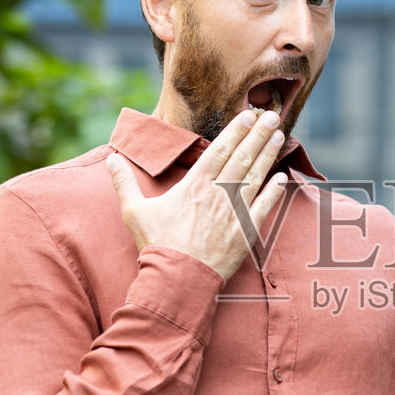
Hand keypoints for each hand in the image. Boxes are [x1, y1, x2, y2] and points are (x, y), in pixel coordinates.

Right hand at [107, 108, 289, 280]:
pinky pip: (265, 206)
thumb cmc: (157, 245)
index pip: (219, 150)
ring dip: (268, 154)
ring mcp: (235, 212)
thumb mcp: (134, 211)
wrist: (179, 279)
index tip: (247, 115)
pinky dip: (275, 191)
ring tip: (279, 136)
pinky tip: (283, 178)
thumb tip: (111, 159)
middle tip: (272, 116)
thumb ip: (124, 183)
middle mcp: (218, 193)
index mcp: (194, 185)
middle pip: (242, 157)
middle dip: (257, 134)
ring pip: (256, 176)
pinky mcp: (246, 232)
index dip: (235, 131)